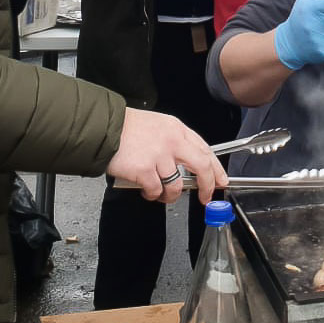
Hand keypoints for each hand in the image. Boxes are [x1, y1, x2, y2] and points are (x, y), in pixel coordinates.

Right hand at [107, 108, 227, 202]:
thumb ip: (175, 142)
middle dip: (207, 185)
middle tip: (206, 196)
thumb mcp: (158, 126)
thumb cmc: (127, 128)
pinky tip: (146, 191)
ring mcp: (159, 156)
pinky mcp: (145, 170)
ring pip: (177, 185)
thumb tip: (188, 165)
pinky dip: (152, 195)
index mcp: (176, 129)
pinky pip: (156, 191)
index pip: (205, 150)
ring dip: (170, 195)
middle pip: (201, 167)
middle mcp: (171, 141)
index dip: (215, 168)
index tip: (220, 180)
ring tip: (161, 194)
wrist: (103, 127)